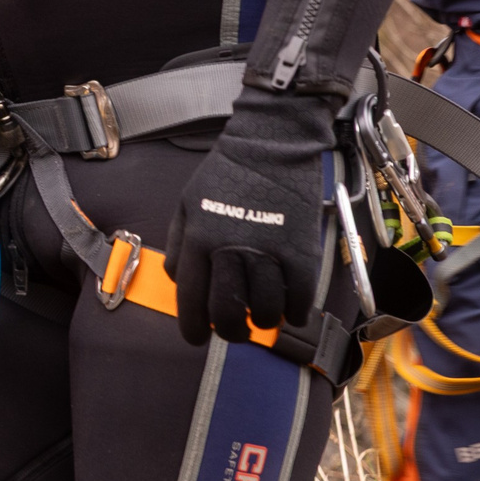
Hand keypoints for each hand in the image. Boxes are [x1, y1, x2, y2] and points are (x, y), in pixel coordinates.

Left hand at [162, 94, 330, 345]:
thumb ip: (179, 242)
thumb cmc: (226, 172)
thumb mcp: (187, 202)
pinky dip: (295, 312)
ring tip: (263, 316)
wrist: (272, 143)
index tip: (197, 337)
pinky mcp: (302, 251)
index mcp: (198, 239)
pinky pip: (300, 299)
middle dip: (230, 332)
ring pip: (265, 312)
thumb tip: (178, 280)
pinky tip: (291, 309)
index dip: (193, 327)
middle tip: (235, 331)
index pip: (190, 300)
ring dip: (264, 323)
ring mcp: (268, 251)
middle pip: (227, 313)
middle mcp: (230, 250)